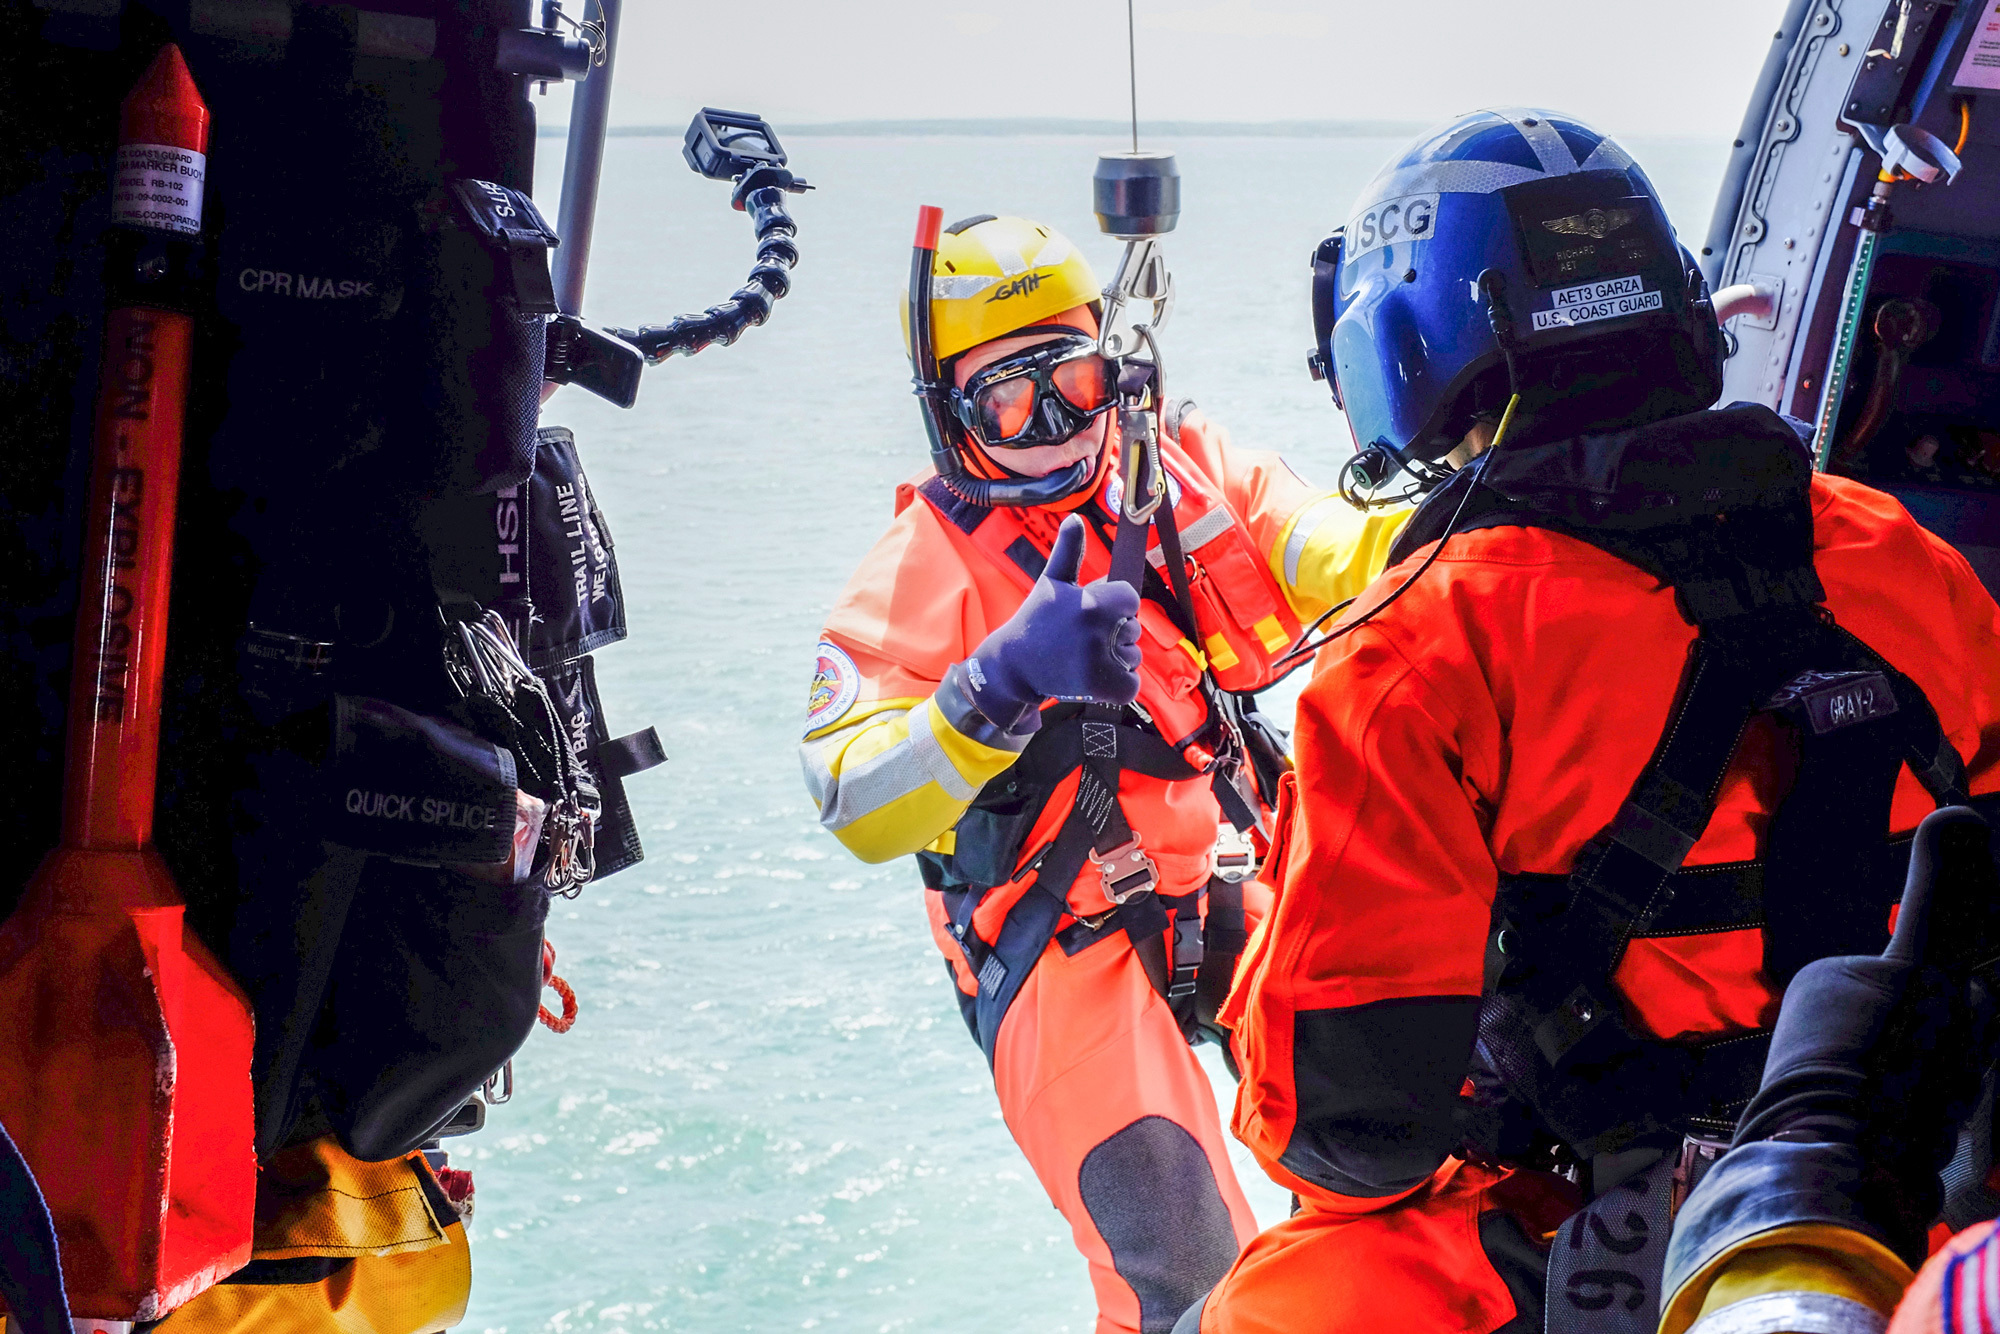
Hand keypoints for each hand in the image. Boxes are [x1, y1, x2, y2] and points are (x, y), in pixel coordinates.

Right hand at [962, 515, 1141, 733]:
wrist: (1015, 665)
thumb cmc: (1037, 619)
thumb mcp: (1052, 581)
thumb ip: (1069, 550)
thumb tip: (1075, 518)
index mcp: (1093, 603)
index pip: (1131, 599)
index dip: (1115, 606)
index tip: (1091, 614)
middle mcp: (1099, 632)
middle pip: (1133, 629)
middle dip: (1115, 633)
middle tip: (1082, 638)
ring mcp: (1101, 661)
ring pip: (1133, 657)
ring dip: (1116, 658)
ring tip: (1084, 656)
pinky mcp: (1101, 688)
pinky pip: (1131, 684)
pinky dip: (1119, 683)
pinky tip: (1094, 674)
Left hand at [1732, 807, 1996, 1256]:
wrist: (1835, 1179)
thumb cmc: (1876, 1070)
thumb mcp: (1923, 975)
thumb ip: (1943, 901)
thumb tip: (1958, 812)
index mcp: (1831, 981)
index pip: (1944, 988)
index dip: (1966, 1019)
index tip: (1942, 1046)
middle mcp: (1824, 1030)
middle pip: (1942, 1040)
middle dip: (1956, 1071)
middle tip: (1929, 1090)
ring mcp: (1836, 1088)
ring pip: (1938, 1090)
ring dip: (1949, 1114)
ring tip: (1918, 1130)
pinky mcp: (1853, 1146)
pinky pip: (1921, 1137)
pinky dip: (1935, 1151)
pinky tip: (1922, 1164)